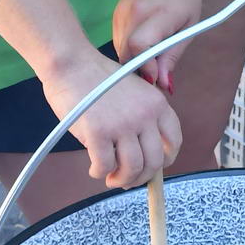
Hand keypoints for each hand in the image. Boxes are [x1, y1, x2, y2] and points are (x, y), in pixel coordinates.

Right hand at [42, 46, 181, 190]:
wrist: (70, 64)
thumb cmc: (96, 78)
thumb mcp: (134, 90)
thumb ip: (143, 115)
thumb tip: (144, 152)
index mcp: (157, 103)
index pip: (174, 141)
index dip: (165, 160)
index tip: (153, 168)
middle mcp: (145, 115)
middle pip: (155, 161)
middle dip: (141, 177)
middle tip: (127, 180)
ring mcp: (122, 124)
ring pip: (133, 168)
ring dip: (121, 180)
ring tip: (110, 178)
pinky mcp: (98, 132)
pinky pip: (104, 165)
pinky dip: (99, 173)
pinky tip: (94, 169)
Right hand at [111, 0, 204, 92]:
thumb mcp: (189, 27)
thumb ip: (172, 56)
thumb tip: (164, 86)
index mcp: (157, 13)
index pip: (140, 46)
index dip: (145, 68)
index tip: (155, 81)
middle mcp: (134, 12)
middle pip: (126, 54)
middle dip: (139, 71)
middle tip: (156, 76)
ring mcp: (121, 12)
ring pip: (120, 51)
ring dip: (134, 61)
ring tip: (153, 59)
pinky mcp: (116, 14)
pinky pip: (119, 42)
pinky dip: (130, 50)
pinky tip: (144, 46)